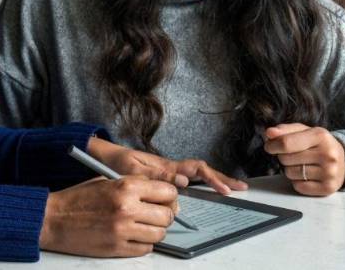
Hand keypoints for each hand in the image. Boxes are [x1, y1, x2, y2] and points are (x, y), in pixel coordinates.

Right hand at [39, 175, 176, 256]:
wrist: (54, 219)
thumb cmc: (78, 198)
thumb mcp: (107, 180)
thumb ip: (134, 184)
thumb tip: (160, 193)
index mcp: (125, 187)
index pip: (167, 192)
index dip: (169, 196)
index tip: (165, 198)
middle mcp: (127, 208)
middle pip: (167, 215)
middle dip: (165, 214)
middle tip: (156, 213)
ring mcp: (123, 230)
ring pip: (160, 234)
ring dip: (155, 230)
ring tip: (144, 225)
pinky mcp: (117, 248)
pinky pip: (145, 249)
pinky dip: (144, 243)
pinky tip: (134, 236)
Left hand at [87, 137, 246, 193]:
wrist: (104, 156)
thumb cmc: (117, 161)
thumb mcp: (133, 169)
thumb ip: (157, 175)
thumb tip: (184, 181)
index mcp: (166, 165)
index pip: (196, 169)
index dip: (212, 179)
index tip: (224, 189)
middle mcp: (171, 167)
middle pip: (202, 170)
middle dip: (222, 178)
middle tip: (240, 187)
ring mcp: (168, 170)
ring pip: (197, 174)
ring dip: (215, 179)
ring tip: (232, 187)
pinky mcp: (163, 176)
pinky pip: (188, 178)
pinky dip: (202, 182)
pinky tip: (209, 188)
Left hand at [264, 123, 344, 195]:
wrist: (343, 160)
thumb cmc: (317, 144)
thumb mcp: (303, 131)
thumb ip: (284, 130)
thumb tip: (269, 133)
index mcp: (320, 136)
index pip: (286, 143)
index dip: (272, 146)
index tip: (269, 146)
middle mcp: (327, 154)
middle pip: (285, 159)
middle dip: (283, 157)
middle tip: (294, 155)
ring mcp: (329, 172)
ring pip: (290, 173)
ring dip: (289, 169)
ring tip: (302, 164)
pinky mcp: (328, 188)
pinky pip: (298, 187)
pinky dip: (297, 182)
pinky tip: (307, 175)